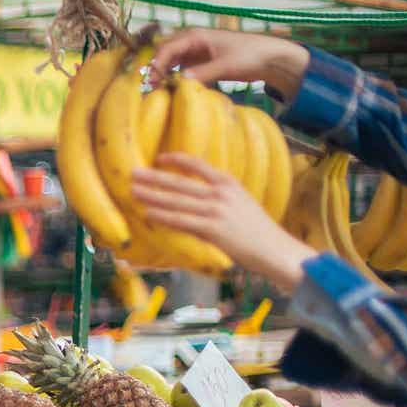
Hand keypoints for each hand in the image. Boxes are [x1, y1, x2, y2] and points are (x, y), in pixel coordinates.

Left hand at [131, 154, 316, 290]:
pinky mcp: (213, 229)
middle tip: (132, 174)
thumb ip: (217, 197)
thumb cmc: (256, 230)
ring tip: (133, 192)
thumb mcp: (239, 204)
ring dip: (152, 196)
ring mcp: (216, 210)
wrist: (274, 248)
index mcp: (228, 183)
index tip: (158, 158)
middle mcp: (221, 193)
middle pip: (180, 182)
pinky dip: (163, 217)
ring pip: (177, 201)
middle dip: (154, 177)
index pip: (198, 164)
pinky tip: (149, 214)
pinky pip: (182, 221)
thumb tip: (191, 198)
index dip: (176, 160)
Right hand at [151, 28, 309, 98]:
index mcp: (196, 36)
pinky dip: (173, 77)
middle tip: (150, 88)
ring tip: (157, 90)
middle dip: (155, 68)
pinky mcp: (200, 62)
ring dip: (163, 74)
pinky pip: (180, 68)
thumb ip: (203, 73)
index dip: (156, 64)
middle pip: (164, 53)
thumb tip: (181, 82)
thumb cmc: (249, 55)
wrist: (269, 58)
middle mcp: (191, 42)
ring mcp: (195, 52)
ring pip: (170, 61)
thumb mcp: (226, 66)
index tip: (151, 81)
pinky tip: (171, 89)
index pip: (167, 48)